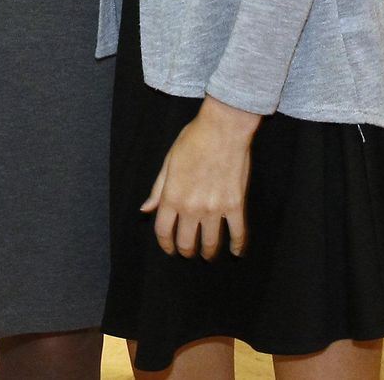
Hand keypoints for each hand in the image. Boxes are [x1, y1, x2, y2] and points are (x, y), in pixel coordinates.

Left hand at [141, 96, 259, 259]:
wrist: (223, 129)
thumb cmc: (193, 140)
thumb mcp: (169, 162)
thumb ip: (158, 189)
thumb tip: (145, 209)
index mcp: (172, 196)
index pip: (163, 230)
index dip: (165, 244)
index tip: (169, 249)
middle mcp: (191, 207)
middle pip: (186, 242)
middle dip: (186, 250)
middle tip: (188, 251)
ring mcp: (214, 208)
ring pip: (210, 243)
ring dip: (208, 252)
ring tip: (207, 254)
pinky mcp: (235, 205)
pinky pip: (237, 233)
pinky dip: (237, 246)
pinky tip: (235, 252)